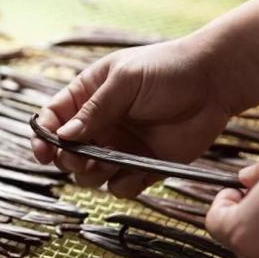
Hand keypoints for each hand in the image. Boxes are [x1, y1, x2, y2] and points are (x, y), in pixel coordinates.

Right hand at [32, 36, 231, 197]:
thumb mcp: (125, 80)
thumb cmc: (167, 70)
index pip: (54, 119)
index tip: (44, 152)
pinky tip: (138, 171)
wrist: (214, 83)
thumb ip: (94, 109)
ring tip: (110, 160)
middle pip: (67, 153)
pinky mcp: (143, 166)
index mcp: (88, 97)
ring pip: (90, 175)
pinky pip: (121, 187)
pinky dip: (125, 185)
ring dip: (94, 174)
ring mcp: (120, 148)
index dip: (44, 137)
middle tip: (80, 157)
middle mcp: (101, 125)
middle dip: (69, 160)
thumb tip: (63, 136)